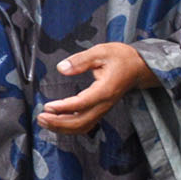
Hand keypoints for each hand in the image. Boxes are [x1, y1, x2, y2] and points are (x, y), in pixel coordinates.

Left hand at [36, 42, 152, 133]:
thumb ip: (80, 60)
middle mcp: (105, 103)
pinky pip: (85, 124)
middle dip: (59, 123)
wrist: (139, 67)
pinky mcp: (101, 110)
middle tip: (41, 117)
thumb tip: (61, 68)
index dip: (64, 107)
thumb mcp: (101, 51)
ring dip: (62, 128)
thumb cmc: (122, 58)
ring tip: (44, 121)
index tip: (48, 106)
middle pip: (81, 122)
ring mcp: (103, 109)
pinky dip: (69, 127)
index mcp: (106, 90)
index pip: (82, 103)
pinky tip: (57, 122)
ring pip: (83, 126)